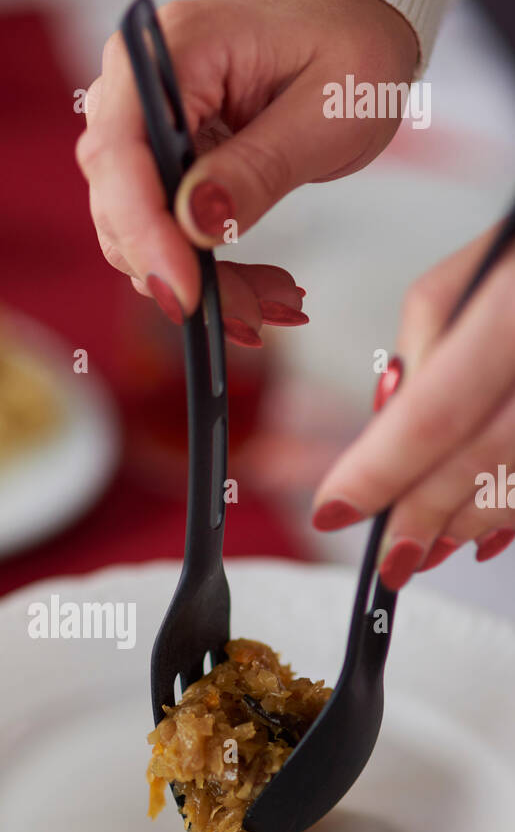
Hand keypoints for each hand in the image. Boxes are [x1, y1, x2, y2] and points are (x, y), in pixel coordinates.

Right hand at [76, 0, 417, 342]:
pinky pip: (159, 235)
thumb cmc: (350, 54)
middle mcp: (140, 83)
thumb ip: (258, 168)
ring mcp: (141, 125)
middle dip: (177, 269)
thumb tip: (194, 222)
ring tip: (270, 299)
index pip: (122, 149)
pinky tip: (257, 287)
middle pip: (117, 199)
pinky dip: (206, 273)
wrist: (353, 37)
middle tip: (250, 313)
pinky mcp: (155, 163)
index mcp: (177, 46)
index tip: (185, 290)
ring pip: (134, 232)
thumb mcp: (325, 113)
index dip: (143, 229)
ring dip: (197, 281)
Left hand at [312, 225, 514, 587]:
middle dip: (423, 515)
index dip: (379, 472)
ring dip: (470, 524)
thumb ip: (422, 344)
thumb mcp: (467, 275)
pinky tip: (484, 532)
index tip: (335, 509)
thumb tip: (390, 420)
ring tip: (429, 549)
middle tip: (389, 556)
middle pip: (479, 457)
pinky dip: (511, 514)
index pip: (434, 411)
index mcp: (513, 305)